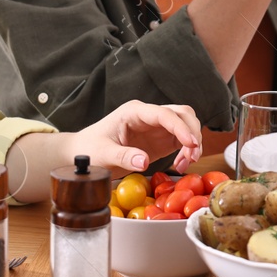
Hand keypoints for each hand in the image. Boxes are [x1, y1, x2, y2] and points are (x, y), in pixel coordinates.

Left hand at [76, 100, 201, 174]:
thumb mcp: (103, 154)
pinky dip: (187, 151)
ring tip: (186, 163)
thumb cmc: (89, 149)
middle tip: (192, 156)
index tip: (191, 143)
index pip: (163, 113)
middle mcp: (148, 115)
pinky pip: (181, 140)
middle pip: (182, 114)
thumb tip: (144, 162)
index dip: (180, 127)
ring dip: (192, 143)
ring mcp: (156, 126)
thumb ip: (123, 156)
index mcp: (133, 112)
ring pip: (185, 125)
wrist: (84, 152)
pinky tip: (182, 164)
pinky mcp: (161, 139)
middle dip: (192, 133)